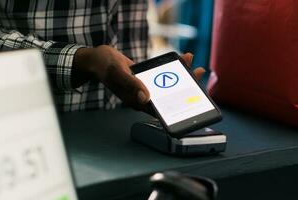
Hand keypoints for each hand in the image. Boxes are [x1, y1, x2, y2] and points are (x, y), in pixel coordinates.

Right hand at [72, 46, 204, 113]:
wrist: (98, 59)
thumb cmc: (104, 66)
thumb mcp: (117, 73)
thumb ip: (131, 84)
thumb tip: (146, 97)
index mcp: (135, 101)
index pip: (159, 109)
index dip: (175, 108)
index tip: (190, 104)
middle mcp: (142, 97)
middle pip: (167, 97)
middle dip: (184, 89)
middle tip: (199, 77)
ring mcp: (145, 88)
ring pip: (167, 85)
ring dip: (182, 76)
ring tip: (196, 67)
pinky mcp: (146, 79)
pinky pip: (163, 75)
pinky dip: (173, 67)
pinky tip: (183, 59)